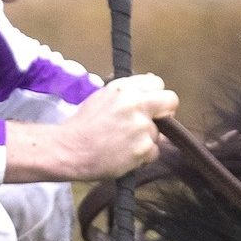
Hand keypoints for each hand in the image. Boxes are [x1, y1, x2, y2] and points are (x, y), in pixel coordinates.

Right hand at [2, 74, 178, 182]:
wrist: (69, 149)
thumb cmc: (82, 125)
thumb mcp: (102, 97)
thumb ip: (127, 93)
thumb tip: (150, 86)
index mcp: (124, 88)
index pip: (158, 83)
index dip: (155, 95)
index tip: (151, 105)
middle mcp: (135, 104)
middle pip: (171, 101)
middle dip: (166, 112)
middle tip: (154, 122)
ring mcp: (141, 127)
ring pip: (159, 133)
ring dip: (147, 139)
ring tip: (124, 143)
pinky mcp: (143, 148)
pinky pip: (154, 152)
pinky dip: (143, 156)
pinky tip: (125, 155)